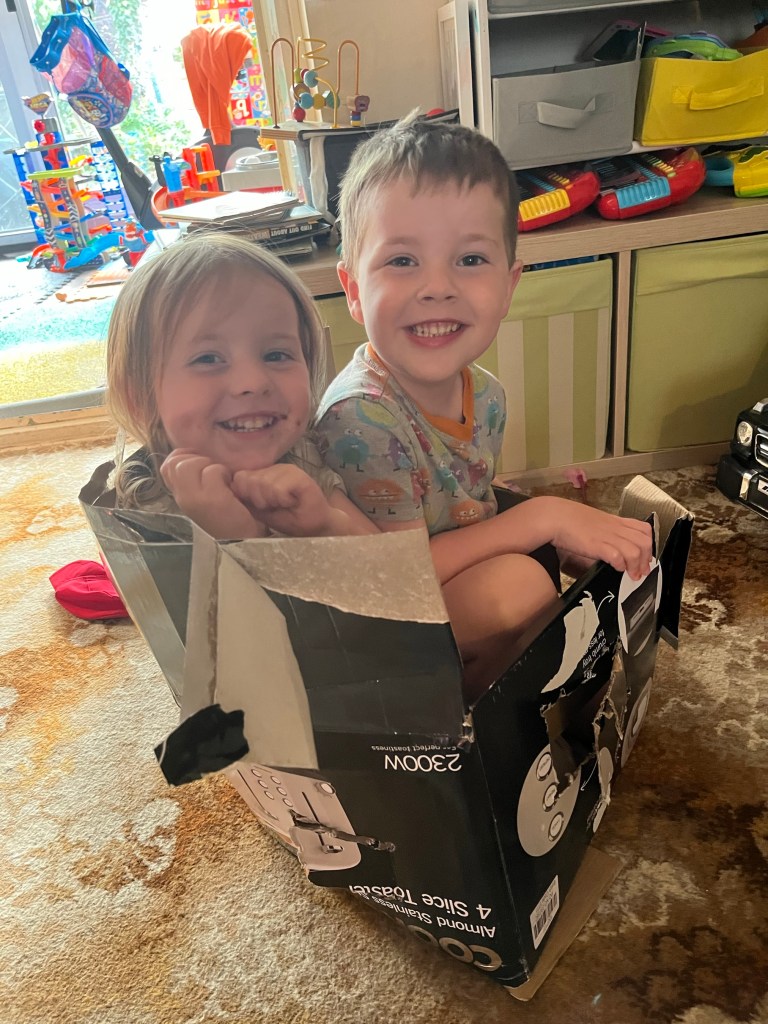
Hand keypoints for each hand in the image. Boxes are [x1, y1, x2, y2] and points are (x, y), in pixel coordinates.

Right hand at [160, 449, 265, 538]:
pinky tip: (232, 487)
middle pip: (176, 462)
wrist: (247, 543)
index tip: (204, 465)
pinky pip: (212, 471)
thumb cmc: (231, 519)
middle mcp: (182, 499)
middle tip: (215, 475)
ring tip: (223, 481)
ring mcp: (194, 500)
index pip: (167, 466)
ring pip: (189, 464)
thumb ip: (196, 481)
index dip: (185, 457)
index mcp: (180, 498)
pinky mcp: (212, 501)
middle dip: (198, 459)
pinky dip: (224, 474)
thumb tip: (194, 456)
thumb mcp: (207, 498)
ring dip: (210, 466)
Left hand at [233, 463, 346, 537]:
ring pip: (264, 484)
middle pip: (250, 480)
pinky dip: (283, 500)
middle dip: (260, 500)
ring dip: (273, 501)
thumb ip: (246, 498)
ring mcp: (286, 469)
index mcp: (263, 474)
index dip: (248, 495)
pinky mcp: (299, 475)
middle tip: (276, 505)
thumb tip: (232, 489)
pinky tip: (292, 502)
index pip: (240, 477)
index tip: (262, 506)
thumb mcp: (260, 511)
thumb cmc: (289, 518)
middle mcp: (274, 468)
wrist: (315, 526)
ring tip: (285, 503)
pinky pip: (278, 488)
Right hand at [538, 497, 652, 579]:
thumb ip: (607, 530)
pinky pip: (617, 556)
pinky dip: (621, 565)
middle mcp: (615, 528)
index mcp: (615, 521)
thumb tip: (612, 544)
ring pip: (635, 551)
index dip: (648, 546)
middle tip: (641, 572)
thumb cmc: (570, 520)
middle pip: (644, 542)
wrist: (554, 517)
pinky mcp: (597, 546)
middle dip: (646, 560)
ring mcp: (607, 537)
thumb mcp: (595, 521)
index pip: (644, 530)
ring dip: (636, 566)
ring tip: (631, 575)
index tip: (644, 558)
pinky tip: (616, 568)